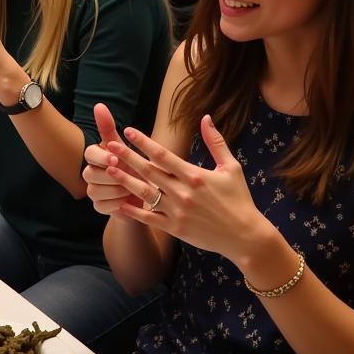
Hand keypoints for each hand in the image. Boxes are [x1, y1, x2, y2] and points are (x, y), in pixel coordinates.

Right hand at [81, 104, 145, 218]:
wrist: (143, 194)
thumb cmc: (132, 166)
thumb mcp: (124, 147)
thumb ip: (108, 128)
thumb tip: (99, 105)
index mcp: (95, 156)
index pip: (89, 153)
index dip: (101, 157)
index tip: (115, 159)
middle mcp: (90, 173)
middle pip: (89, 174)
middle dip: (109, 176)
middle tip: (127, 177)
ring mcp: (93, 190)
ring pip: (95, 191)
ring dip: (115, 190)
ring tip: (131, 188)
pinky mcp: (99, 206)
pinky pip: (102, 206)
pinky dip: (116, 204)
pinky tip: (128, 200)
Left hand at [99, 116, 267, 260]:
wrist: (244, 236)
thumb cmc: (239, 199)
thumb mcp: (231, 168)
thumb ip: (216, 143)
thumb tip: (206, 117)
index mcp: (194, 175)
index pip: (163, 155)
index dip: (144, 142)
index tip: (129, 131)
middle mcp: (182, 192)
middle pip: (148, 171)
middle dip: (127, 157)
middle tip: (109, 145)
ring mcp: (177, 211)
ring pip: (145, 194)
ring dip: (125, 181)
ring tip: (109, 170)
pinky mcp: (175, 228)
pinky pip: (150, 218)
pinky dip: (133, 212)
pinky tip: (119, 204)